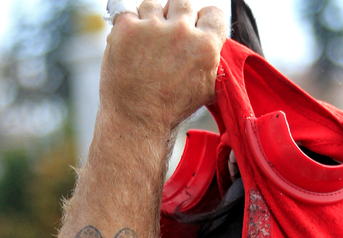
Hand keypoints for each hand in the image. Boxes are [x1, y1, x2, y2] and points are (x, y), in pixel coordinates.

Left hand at [100, 0, 226, 139]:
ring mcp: (152, 27)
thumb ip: (212, 62)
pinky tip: (132, 46)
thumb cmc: (170, 109)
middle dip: (177, 17)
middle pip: (183, 3)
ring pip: (154, 5)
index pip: (214, 13)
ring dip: (151, 20)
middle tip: (168, 39)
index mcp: (205, 46)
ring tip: (148, 46)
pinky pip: (128, 12)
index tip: (195, 30)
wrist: (137, 120)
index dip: (204, 21)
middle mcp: (180, 31)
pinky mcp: (126, 27)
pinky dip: (129, 26)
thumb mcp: (206, 89)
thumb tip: (215, 47)